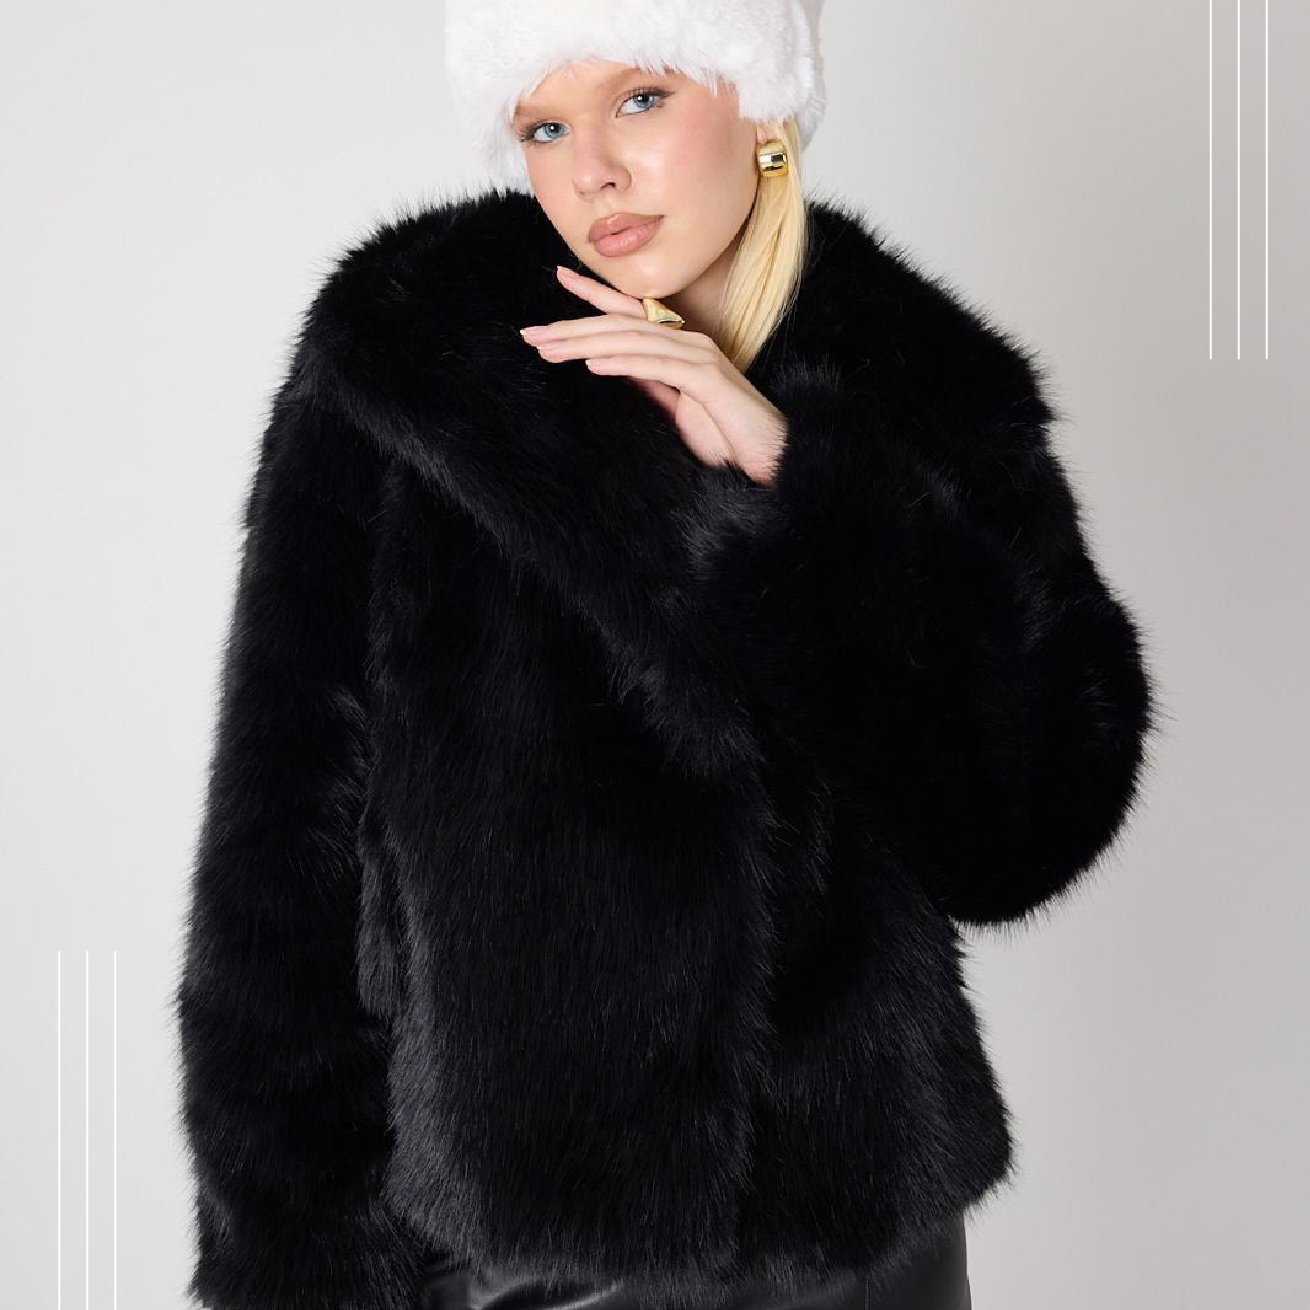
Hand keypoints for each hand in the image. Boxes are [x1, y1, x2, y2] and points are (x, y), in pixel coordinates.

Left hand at [519, 264, 787, 483]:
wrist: (773, 463)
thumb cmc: (729, 440)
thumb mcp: (678, 411)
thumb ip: (650, 385)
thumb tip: (612, 366)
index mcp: (681, 349)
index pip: (631, 315)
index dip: (595, 296)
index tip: (559, 279)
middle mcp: (690, 343)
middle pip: (623, 324)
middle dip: (574, 326)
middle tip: (531, 334)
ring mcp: (700, 357)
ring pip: (633, 339)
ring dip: (586, 343)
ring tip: (549, 348)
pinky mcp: (708, 379)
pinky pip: (656, 365)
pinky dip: (622, 361)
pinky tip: (592, 364)